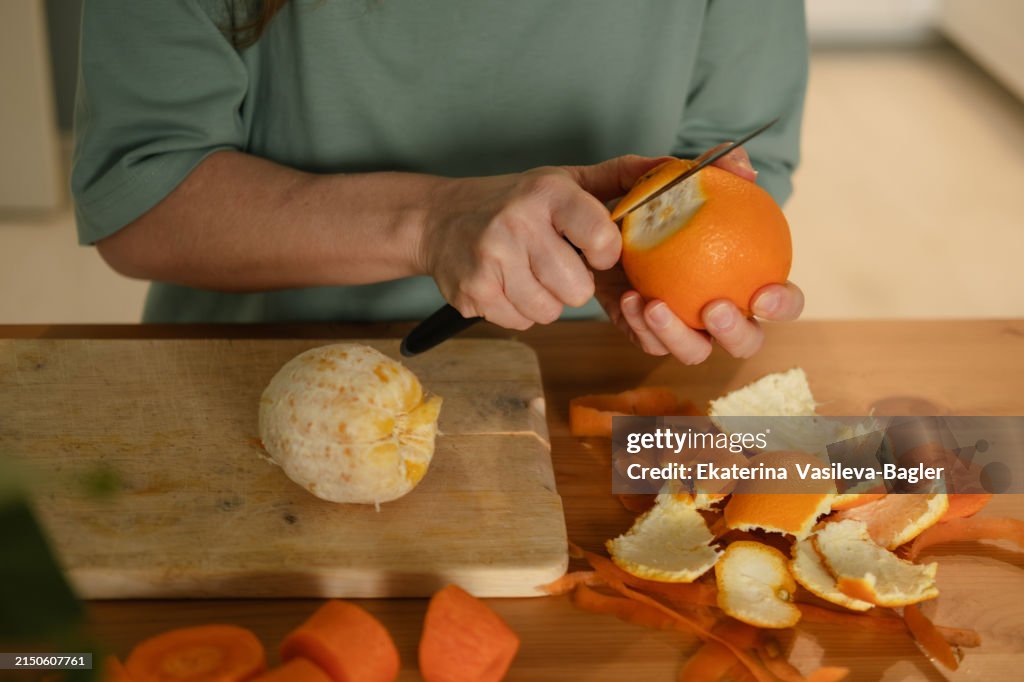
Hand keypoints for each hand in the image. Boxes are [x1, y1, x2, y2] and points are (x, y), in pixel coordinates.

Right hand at [419, 155, 666, 328]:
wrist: (439, 219)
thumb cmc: (513, 202)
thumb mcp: (563, 180)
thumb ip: (618, 177)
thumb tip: (672, 167)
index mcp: (547, 194)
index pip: (602, 238)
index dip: (606, 254)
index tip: (594, 250)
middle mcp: (517, 223)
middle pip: (577, 289)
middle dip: (573, 285)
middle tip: (555, 264)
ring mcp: (491, 260)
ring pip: (549, 311)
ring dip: (545, 300)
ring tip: (528, 273)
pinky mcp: (473, 291)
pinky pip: (521, 322)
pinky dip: (519, 310)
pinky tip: (507, 284)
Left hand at [595, 147, 804, 362]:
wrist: (597, 220)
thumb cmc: (651, 201)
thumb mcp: (672, 177)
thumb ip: (713, 168)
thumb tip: (745, 170)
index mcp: (744, 278)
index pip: (780, 301)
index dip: (784, 304)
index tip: (764, 292)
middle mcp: (719, 311)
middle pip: (746, 342)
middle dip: (736, 333)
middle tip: (714, 307)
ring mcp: (684, 328)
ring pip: (695, 352)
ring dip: (677, 334)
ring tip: (654, 304)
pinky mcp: (646, 334)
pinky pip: (648, 342)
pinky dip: (638, 325)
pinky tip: (628, 298)